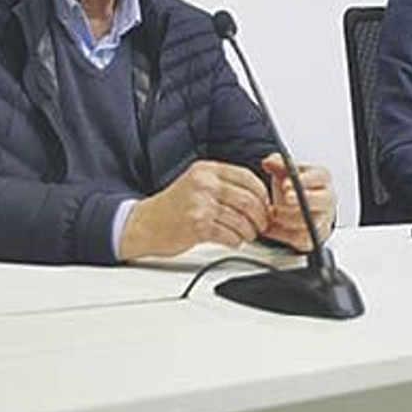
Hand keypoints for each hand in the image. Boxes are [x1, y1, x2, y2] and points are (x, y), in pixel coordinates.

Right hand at [118, 160, 269, 258]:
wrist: (145, 224)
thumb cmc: (173, 206)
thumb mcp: (197, 183)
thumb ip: (223, 184)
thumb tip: (257, 195)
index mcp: (206, 170)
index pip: (247, 177)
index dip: (262, 193)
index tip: (266, 204)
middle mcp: (204, 184)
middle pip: (248, 199)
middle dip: (260, 215)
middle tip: (262, 224)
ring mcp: (200, 204)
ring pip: (241, 219)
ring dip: (249, 231)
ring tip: (248, 234)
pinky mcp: (197, 226)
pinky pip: (229, 235)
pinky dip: (236, 241)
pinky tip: (233, 240)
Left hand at [260, 154, 335, 250]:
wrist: (299, 209)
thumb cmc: (294, 187)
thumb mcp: (285, 172)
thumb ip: (277, 164)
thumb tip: (269, 161)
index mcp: (322, 178)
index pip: (319, 177)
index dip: (303, 181)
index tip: (286, 184)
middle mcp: (326, 199)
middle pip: (322, 200)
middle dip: (303, 199)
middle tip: (286, 198)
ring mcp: (322, 219)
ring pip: (310, 222)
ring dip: (287, 218)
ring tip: (272, 212)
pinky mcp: (314, 238)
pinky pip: (300, 239)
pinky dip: (282, 234)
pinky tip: (270, 227)